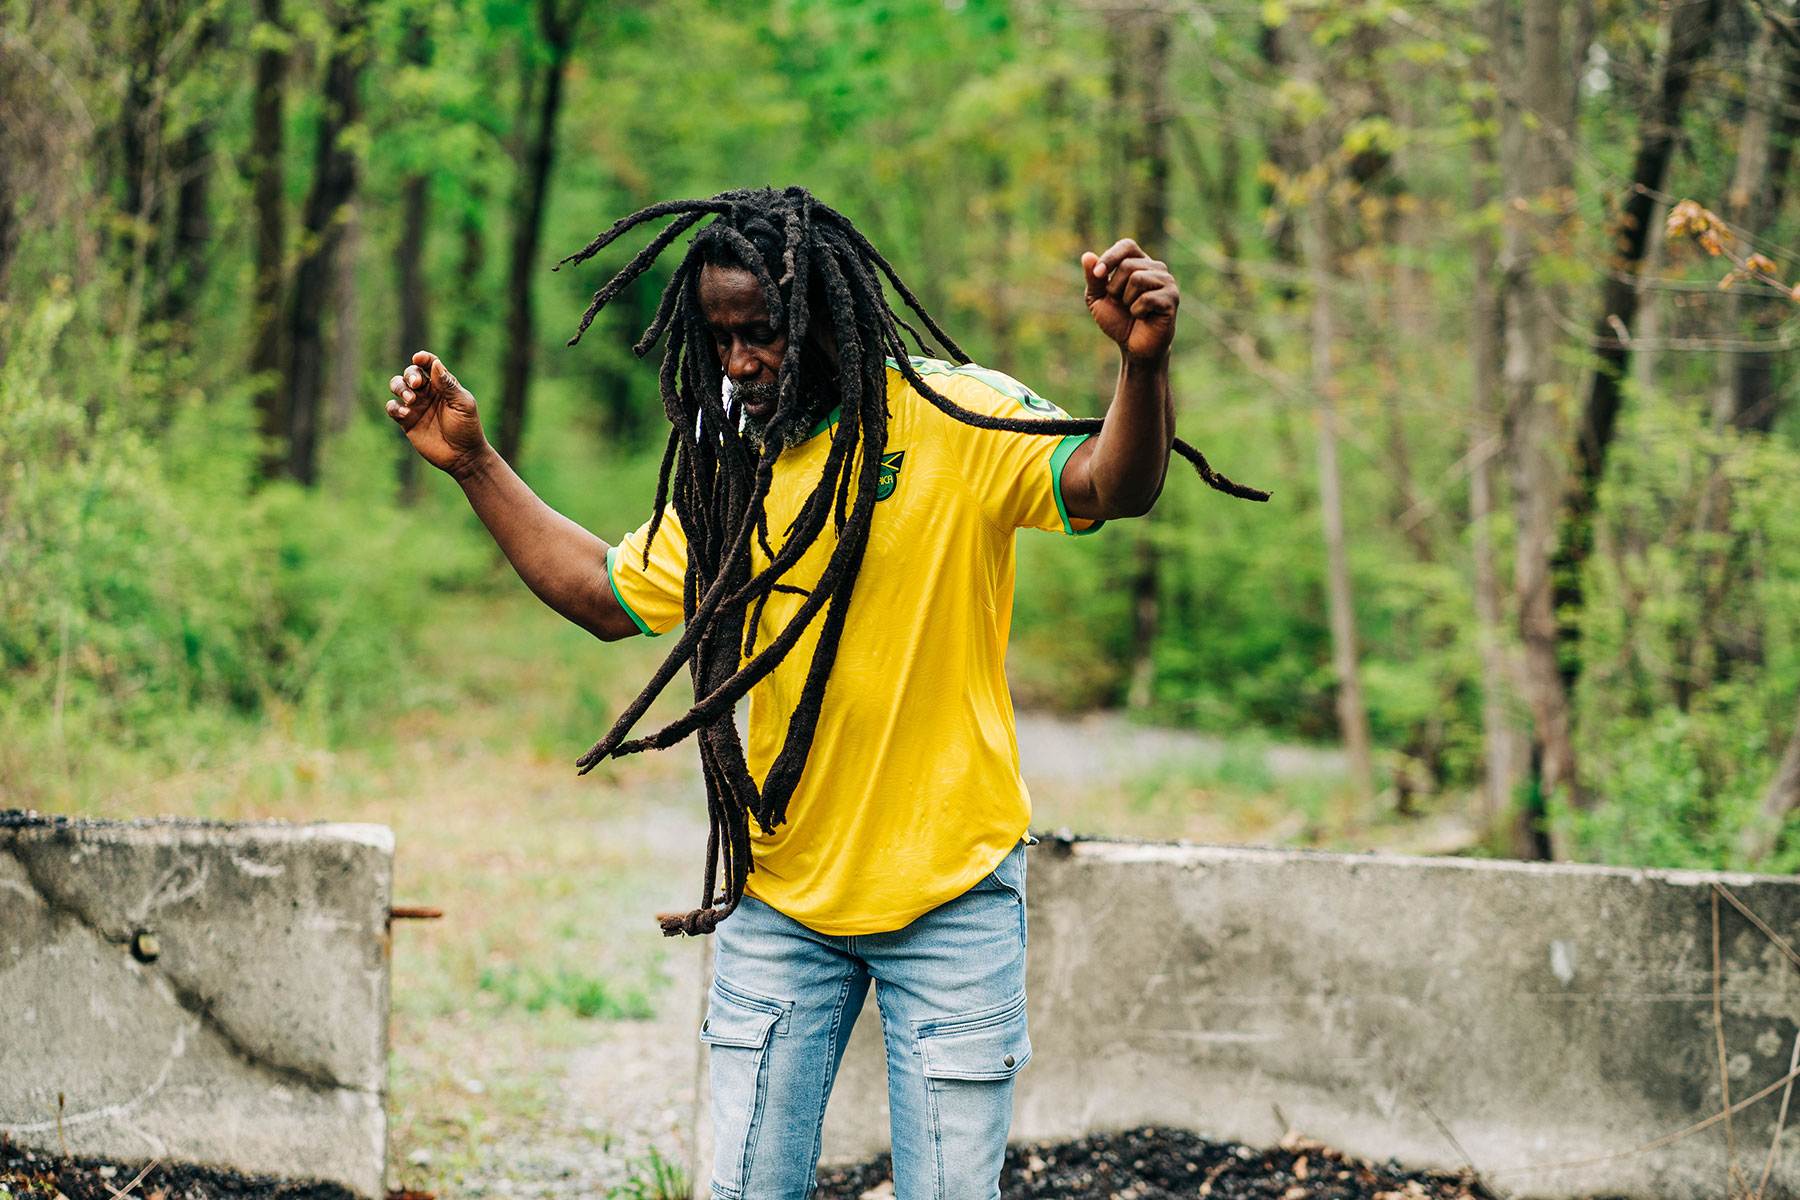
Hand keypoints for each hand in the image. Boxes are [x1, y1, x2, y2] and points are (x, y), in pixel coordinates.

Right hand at [385, 350, 489, 476]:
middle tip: (417, 385)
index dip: (423, 358)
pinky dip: (394, 407)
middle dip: (410, 375)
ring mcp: (416, 406)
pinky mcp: (406, 421)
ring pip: (397, 386)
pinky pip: (392, 408)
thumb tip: (435, 364)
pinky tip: (405, 413)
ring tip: (410, 400)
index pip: (430, 364)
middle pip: (411, 373)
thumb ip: (448, 385)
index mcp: (443, 385)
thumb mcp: (463, 404)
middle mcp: (427, 392)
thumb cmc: (467, 428)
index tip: (418, 358)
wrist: (463, 456)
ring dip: (400, 388)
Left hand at [1082, 238, 1177, 363]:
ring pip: (1137, 278)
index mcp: (1139, 263)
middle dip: (1115, 288)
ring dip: (1126, 300)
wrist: (1133, 346)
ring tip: (1133, 309)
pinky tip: (1144, 317)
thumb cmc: (1118, 320)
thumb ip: (1093, 278)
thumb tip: (1087, 255)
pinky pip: (1147, 298)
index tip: (1098, 274)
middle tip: (1122, 303)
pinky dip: (1137, 311)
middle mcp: (1156, 268)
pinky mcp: (1172, 298)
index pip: (1127, 245)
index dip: (1110, 257)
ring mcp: (1167, 282)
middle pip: (1128, 265)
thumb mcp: (1098, 298)